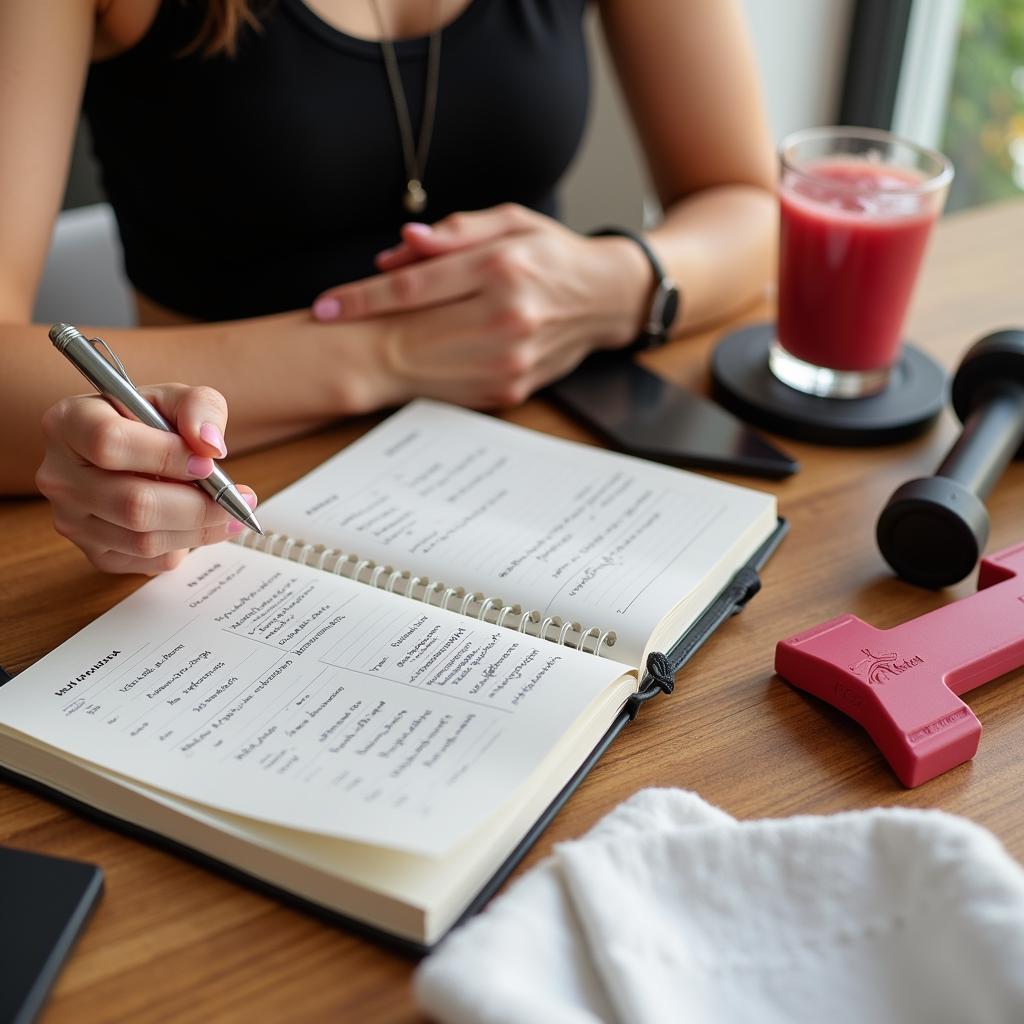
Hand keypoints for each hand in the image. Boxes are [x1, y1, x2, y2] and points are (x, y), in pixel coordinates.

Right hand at [36, 384, 257, 574]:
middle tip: (239, 500)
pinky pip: (145, 561)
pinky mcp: (93, 552)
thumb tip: (210, 445)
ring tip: (229, 513)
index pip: (110, 443)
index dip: (165, 456)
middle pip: (133, 504)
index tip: (207, 462)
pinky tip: (196, 526)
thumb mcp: (177, 398)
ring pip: (143, 540)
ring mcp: (72, 519)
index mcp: (69, 423)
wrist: (132, 451)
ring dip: (199, 530)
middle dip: (199, 506)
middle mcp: (60, 475)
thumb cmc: (150, 421)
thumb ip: (199, 407)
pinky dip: (182, 547)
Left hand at [311, 204, 651, 407]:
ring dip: (386, 356)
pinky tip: (405, 362)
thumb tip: (403, 245)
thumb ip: (455, 231)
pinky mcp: (513, 388)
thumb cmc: (553, 255)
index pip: (414, 287)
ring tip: (360, 342)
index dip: (361, 298)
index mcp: (503, 268)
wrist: (606, 299)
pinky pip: (453, 384)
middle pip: (413, 328)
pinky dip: (423, 374)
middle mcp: (509, 316)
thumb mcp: (510, 222)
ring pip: (428, 363)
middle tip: (327, 325)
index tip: (324, 307)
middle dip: (363, 329)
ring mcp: (512, 359)